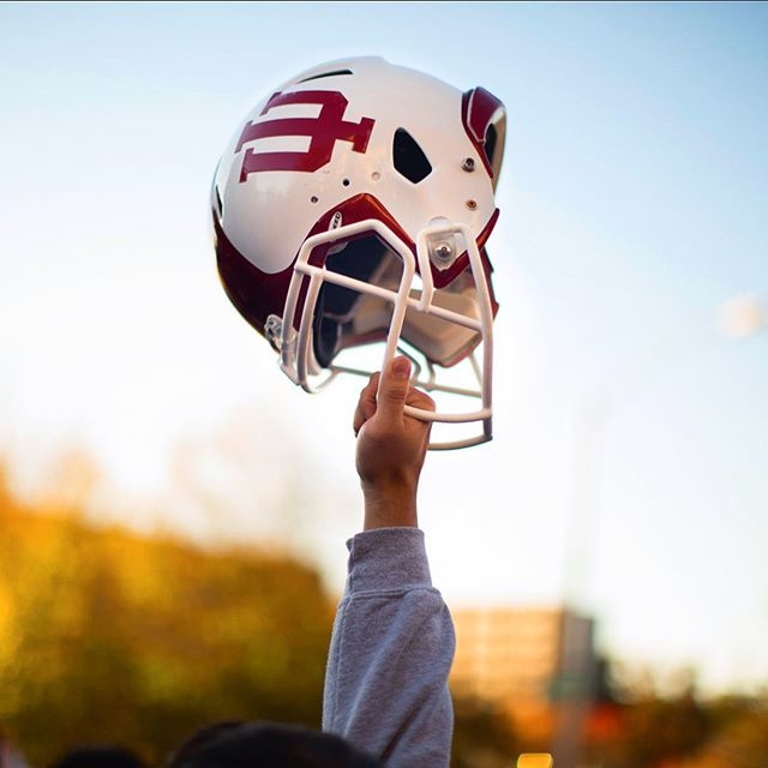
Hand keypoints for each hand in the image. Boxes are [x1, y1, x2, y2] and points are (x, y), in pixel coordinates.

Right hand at [353, 356, 434, 528]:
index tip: (374, 409)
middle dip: (367, 408)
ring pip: (369, 399)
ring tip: (371, 436)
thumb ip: (393, 391)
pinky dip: (364, 423)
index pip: (389, 377)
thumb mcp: (387, 422)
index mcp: (420, 403)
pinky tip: (369, 437)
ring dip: (363, 417)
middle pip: (377, 387)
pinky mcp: (390, 421)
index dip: (374, 394)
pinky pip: (369, 410)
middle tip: (372, 429)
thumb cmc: (387, 463)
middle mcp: (413, 406)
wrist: (384, 489)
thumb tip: (401, 361)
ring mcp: (401, 413)